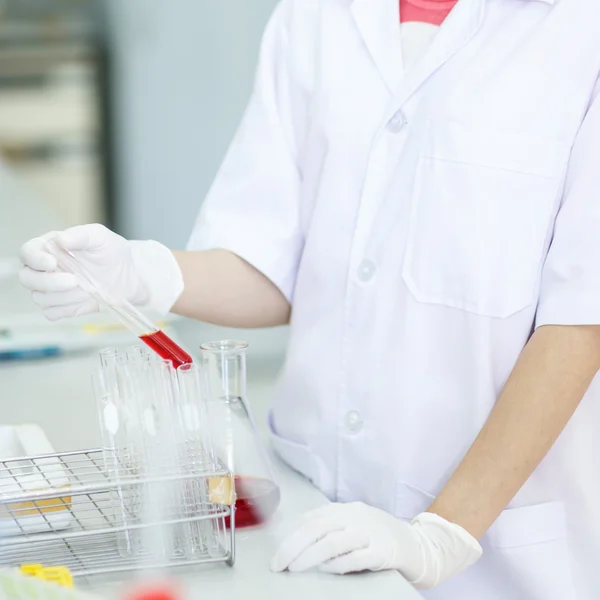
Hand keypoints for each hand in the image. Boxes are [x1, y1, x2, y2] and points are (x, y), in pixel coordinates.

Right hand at [19, 224, 182, 319]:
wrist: (129, 276)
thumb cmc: (112, 253)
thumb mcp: (101, 237)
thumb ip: (81, 235)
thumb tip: (60, 239)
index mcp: (49, 248)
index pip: (27, 252)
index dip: (35, 259)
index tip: (52, 263)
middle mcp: (43, 269)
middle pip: (27, 279)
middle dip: (49, 282)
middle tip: (75, 281)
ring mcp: (49, 289)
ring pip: (40, 298)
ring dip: (66, 296)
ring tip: (88, 288)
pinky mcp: (59, 306)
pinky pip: (51, 313)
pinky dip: (68, 309)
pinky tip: (85, 300)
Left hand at [271, 502, 482, 588]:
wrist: (419, 546)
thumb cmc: (381, 536)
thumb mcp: (355, 523)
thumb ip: (332, 524)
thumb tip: (301, 529)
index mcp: (348, 510)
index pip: (313, 520)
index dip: (292, 537)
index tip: (277, 555)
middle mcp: (357, 517)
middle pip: (319, 528)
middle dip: (294, 546)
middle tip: (279, 564)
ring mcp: (371, 533)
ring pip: (334, 541)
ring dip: (310, 555)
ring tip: (295, 568)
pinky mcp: (384, 551)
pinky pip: (357, 556)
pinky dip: (338, 564)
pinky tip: (326, 570)